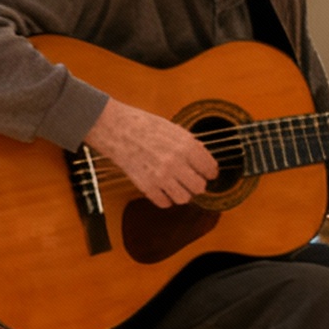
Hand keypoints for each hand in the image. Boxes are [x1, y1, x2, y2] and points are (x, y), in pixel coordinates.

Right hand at [87, 99, 217, 208]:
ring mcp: (160, 176)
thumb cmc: (145, 126)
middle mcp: (175, 162)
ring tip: (179, 186)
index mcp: (186, 146)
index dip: (211, 172)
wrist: (117, 129)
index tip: (209, 173)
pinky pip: (164, 203)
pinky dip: (166, 199)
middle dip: (199, 184)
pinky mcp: (146, 185)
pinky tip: (164, 190)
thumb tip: (204, 161)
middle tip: (194, 180)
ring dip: (183, 193)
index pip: (210, 169)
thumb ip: (191, 146)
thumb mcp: (175, 130)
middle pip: (200, 187)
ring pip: (184, 198)